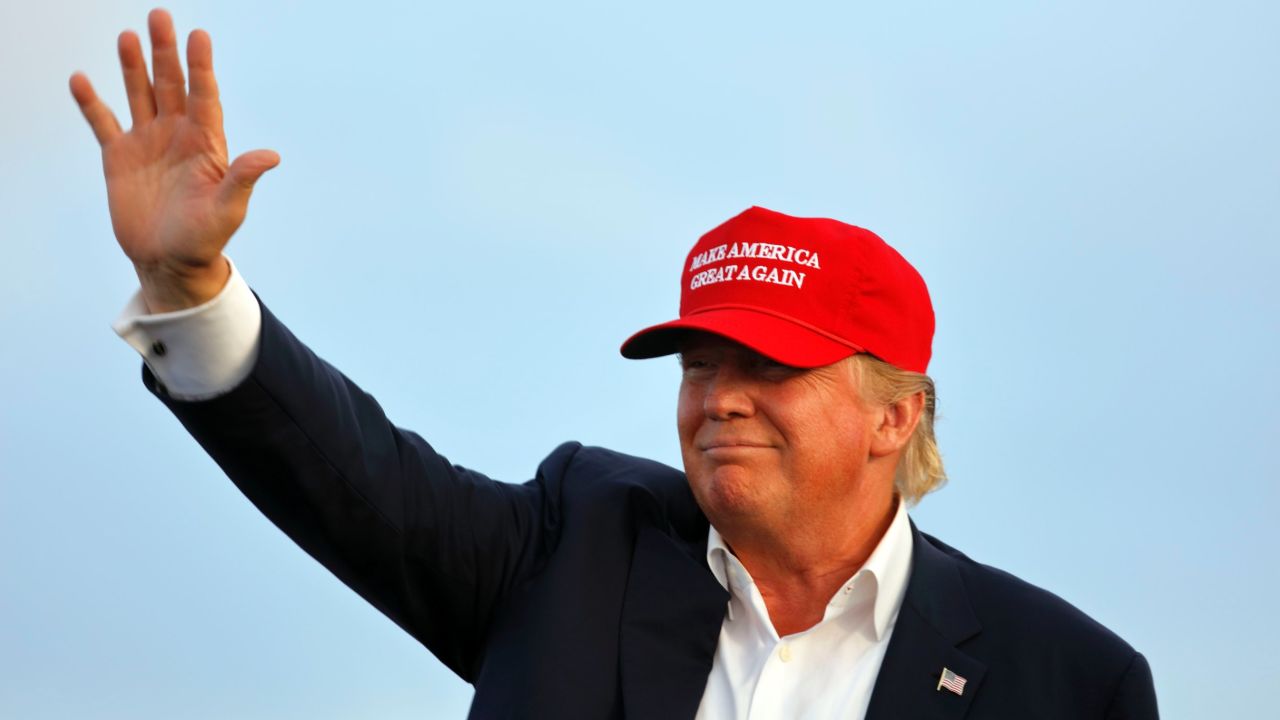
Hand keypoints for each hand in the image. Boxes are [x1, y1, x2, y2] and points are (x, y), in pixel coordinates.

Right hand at [70, 8, 278, 311]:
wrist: (170, 261)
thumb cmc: (206, 238)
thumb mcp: (228, 209)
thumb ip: (243, 178)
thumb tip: (271, 156)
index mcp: (205, 144)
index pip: (203, 96)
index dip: (200, 66)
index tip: (199, 35)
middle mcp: (176, 136)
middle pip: (170, 85)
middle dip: (165, 52)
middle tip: (160, 16)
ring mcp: (147, 143)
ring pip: (139, 95)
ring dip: (133, 67)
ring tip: (128, 37)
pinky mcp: (119, 157)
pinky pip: (103, 123)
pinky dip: (91, 103)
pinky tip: (81, 80)